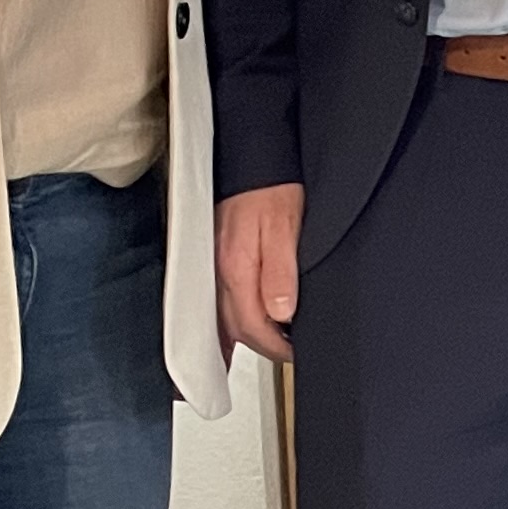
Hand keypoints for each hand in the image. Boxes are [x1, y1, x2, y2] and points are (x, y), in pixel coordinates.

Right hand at [217, 182, 304, 362]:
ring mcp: (213, 267)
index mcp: (237, 269)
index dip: (275, 346)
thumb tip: (281, 313)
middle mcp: (219, 272)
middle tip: (287, 351)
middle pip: (234, 328)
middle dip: (261, 345)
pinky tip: (237, 328)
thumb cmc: (271, 188)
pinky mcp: (215, 258)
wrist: (251, 157)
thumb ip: (281, 272)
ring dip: (244, 336)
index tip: (294, 350)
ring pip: (222, 318)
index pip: (251, 326)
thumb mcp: (286, 227)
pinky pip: (217, 301)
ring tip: (267, 346)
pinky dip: (229, 320)